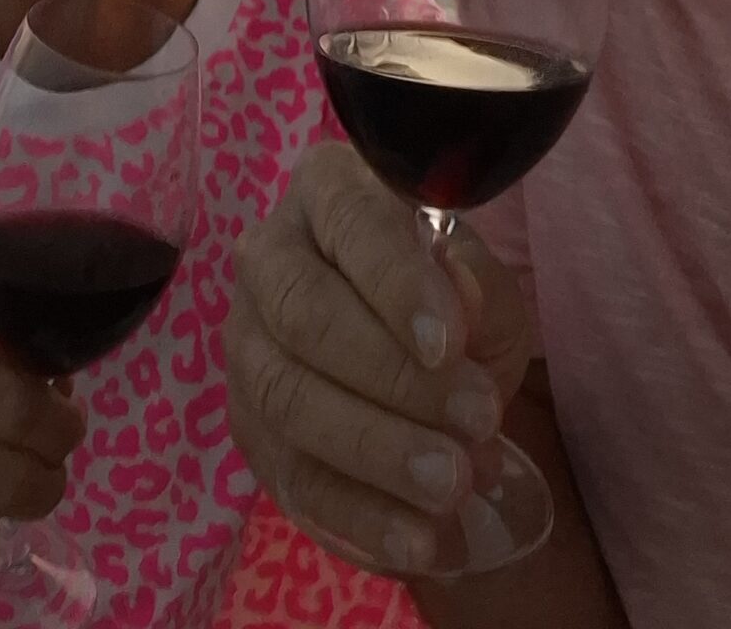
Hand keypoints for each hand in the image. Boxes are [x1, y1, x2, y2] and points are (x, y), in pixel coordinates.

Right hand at [227, 143, 533, 575]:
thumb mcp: (484, 290)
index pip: (350, 223)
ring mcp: (246, 343)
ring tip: (454, 485)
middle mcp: (267, 257)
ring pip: (288, 398)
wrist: (418, 363)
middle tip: (477, 423)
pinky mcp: (246, 425)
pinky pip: (290, 478)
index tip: (449, 344)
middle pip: (304, 315)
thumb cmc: (449, 304)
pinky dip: (360, 515)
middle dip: (393, 379)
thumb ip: (476, 289)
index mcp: (327, 192)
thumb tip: (456, 292)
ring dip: (376, 450)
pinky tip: (420, 539)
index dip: (396, 283)